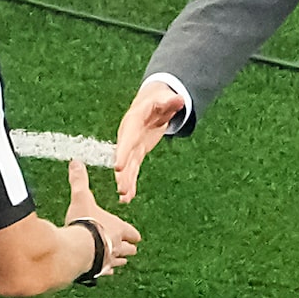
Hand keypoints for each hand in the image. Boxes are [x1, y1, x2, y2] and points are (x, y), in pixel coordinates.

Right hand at [64, 159, 140, 272]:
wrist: (77, 249)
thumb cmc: (84, 222)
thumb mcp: (81, 198)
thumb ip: (79, 181)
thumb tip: (75, 162)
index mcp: (118, 228)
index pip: (133, 233)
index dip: (133, 234)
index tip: (133, 235)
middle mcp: (117, 246)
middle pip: (130, 250)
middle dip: (128, 248)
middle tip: (125, 248)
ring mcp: (109, 261)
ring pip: (119, 263)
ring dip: (117, 260)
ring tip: (112, 259)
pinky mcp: (99, 272)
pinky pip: (104, 273)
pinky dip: (103, 271)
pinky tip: (98, 271)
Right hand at [112, 77, 189, 202]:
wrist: (151, 104)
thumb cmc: (157, 100)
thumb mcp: (164, 99)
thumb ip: (171, 101)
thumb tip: (180, 99)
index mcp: (133, 123)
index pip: (127, 139)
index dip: (122, 153)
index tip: (118, 166)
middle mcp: (128, 136)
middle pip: (124, 156)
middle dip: (122, 173)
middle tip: (121, 188)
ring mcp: (132, 146)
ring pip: (127, 166)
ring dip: (126, 182)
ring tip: (124, 199)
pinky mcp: (136, 153)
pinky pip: (132, 170)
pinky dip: (130, 182)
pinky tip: (128, 198)